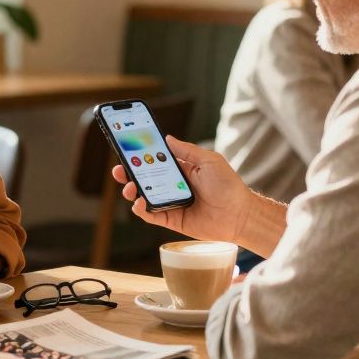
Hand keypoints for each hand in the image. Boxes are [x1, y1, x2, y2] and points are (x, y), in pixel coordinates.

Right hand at [111, 135, 253, 242]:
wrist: (240, 214)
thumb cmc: (228, 185)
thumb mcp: (209, 160)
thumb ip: (187, 151)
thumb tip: (167, 138)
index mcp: (182, 169)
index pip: (156, 160)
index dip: (141, 155)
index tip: (127, 148)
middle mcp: (174, 185)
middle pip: (145, 178)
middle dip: (129, 173)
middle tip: (119, 170)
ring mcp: (172, 203)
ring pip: (145, 196)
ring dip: (132, 191)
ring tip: (129, 187)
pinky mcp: (172, 220)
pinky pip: (152, 215)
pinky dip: (142, 210)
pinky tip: (138, 203)